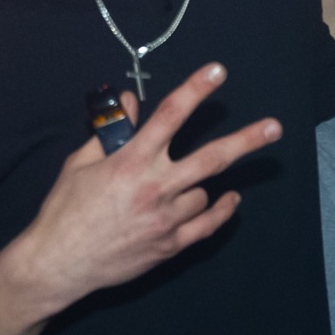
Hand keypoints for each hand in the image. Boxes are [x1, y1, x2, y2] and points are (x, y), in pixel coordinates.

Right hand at [2, 63, 278, 318]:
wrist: (59, 263)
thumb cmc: (64, 210)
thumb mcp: (81, 163)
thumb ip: (113, 132)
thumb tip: (133, 101)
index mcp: (131, 161)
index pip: (170, 115)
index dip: (195, 89)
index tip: (218, 71)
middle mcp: (155, 186)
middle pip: (212, 157)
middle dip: (246, 140)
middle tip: (275, 127)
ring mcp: (166, 218)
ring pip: (204, 192)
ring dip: (198, 185)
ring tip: (176, 188)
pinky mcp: (170, 245)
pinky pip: (207, 225)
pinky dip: (221, 211)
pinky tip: (230, 200)